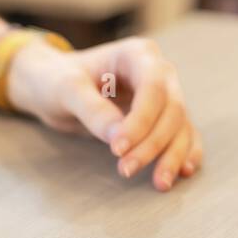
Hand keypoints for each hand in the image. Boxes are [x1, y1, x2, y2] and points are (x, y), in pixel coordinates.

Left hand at [7, 37, 202, 190]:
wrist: (52, 85)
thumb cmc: (57, 80)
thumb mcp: (66, 90)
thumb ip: (92, 110)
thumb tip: (120, 140)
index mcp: (138, 54)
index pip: (153, 88)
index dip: (141, 121)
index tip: (117, 149)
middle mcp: (159, 72)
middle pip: (172, 109)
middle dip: (154, 143)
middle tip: (126, 170)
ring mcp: (164, 95)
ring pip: (181, 126)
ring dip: (172, 155)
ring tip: (159, 184)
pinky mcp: (162, 117)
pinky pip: (183, 135)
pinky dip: (184, 153)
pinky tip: (182, 172)